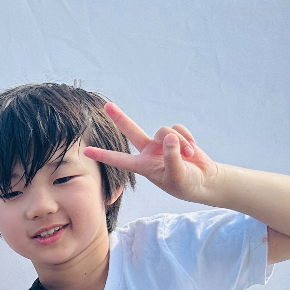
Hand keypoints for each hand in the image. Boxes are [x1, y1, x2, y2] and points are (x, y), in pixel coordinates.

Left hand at [84, 102, 221, 205]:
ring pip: (164, 130)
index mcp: (143, 166)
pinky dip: (187, 138)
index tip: (85, 151)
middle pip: (131, 131)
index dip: (103, 155)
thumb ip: (171, 157)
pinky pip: (178, 128)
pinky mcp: (175, 136)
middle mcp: (148, 152)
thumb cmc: (186, 184)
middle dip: (120, 117)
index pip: (119, 160)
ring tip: (189, 155)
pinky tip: (193, 150)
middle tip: (107, 105)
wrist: (204, 180)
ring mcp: (161, 143)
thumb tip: (168, 136)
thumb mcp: (177, 175)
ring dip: (179, 142)